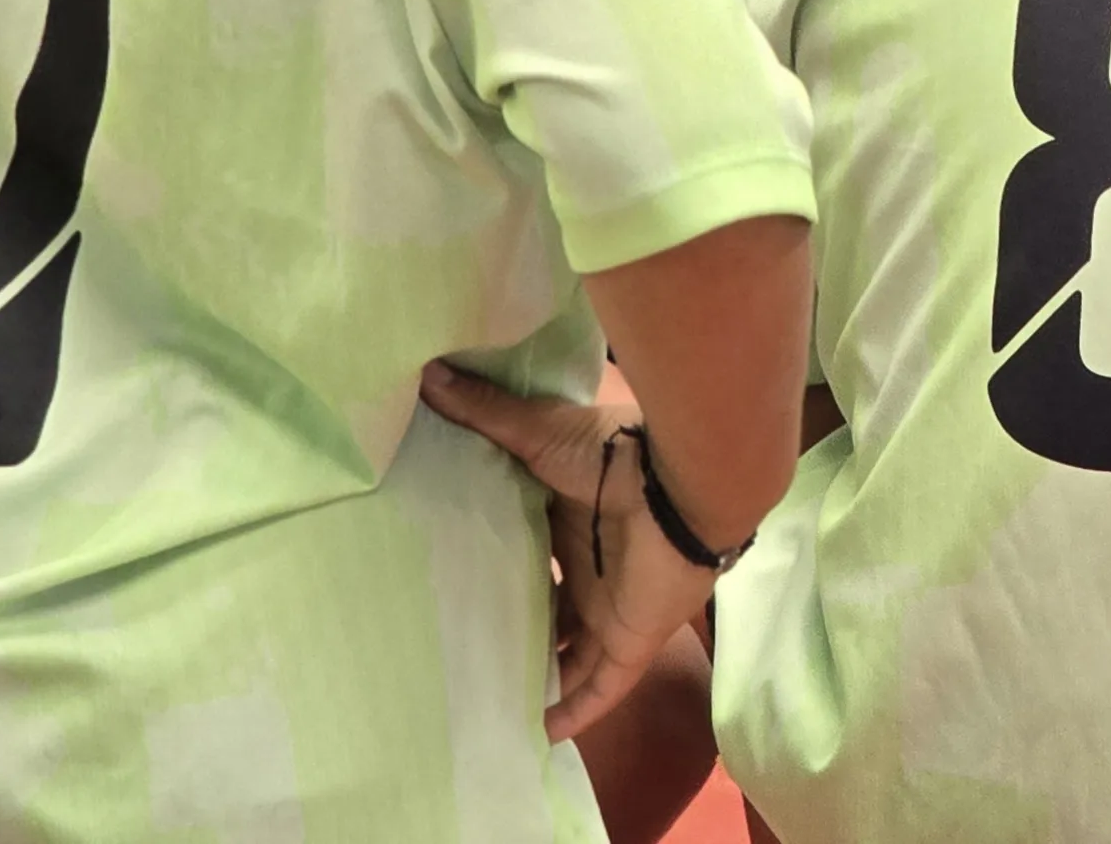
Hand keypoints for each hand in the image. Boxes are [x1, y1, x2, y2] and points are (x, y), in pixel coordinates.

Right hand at [421, 362, 721, 742]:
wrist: (682, 484)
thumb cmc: (613, 455)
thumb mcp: (538, 433)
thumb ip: (487, 414)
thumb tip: (428, 375)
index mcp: (571, 522)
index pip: (532, 558)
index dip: (500, 574)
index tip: (454, 589)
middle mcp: (592, 569)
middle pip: (551, 612)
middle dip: (517, 632)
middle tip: (460, 656)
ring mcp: (612, 609)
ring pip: (571, 657)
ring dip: (539, 677)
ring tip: (487, 704)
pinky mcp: (631, 641)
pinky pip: (599, 690)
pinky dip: (572, 712)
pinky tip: (536, 737)